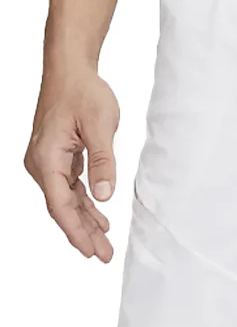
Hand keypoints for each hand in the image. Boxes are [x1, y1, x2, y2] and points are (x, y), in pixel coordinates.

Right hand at [25, 64, 119, 262]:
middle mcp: (41, 164)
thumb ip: (103, 162)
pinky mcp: (58, 157)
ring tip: (104, 244)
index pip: (60, 205)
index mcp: (47, 158)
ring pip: (66, 200)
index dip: (75, 231)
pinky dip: (84, 204)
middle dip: (82, 234)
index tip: (90, 251)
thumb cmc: (83, 92)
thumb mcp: (101, 125)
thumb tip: (104, 196)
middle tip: (103, 256)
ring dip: (85, 221)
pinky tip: (98, 218)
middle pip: (62, 208)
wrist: (70, 70)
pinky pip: (69, 188)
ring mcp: (48, 161)